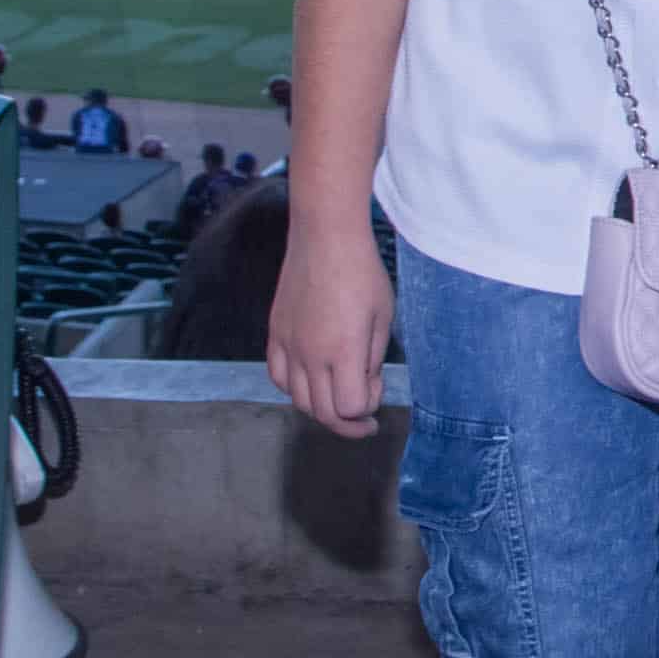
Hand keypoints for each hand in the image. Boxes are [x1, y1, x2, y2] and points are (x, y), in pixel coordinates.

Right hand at [269, 214, 397, 440]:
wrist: (325, 236)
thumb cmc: (362, 272)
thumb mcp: (383, 316)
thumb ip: (372, 357)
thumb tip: (364, 383)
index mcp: (344, 351)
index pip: (350, 407)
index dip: (367, 408)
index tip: (377, 386)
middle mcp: (311, 354)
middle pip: (323, 412)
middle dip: (348, 421)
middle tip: (364, 416)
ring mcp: (289, 345)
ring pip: (298, 400)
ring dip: (322, 408)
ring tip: (339, 396)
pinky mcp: (276, 333)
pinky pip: (279, 376)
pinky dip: (294, 388)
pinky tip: (311, 379)